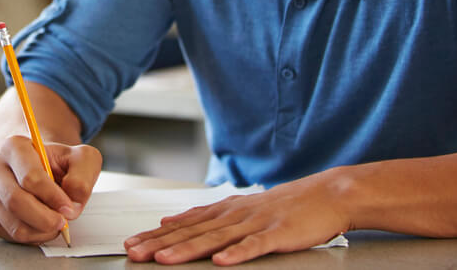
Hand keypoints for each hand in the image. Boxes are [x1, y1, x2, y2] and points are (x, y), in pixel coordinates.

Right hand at [0, 134, 101, 243]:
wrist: (41, 169)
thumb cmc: (58, 162)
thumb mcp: (81, 159)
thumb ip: (82, 177)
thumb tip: (72, 203)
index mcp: (14, 146)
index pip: (29, 177)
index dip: (52, 197)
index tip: (69, 206)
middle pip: (15, 201)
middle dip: (46, 218)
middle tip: (63, 220)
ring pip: (15, 224)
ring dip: (42, 230)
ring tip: (55, 221)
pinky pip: (11, 235)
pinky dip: (33, 236)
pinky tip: (42, 224)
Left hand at [123, 168, 351, 264]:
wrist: (326, 194)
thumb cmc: (284, 206)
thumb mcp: (238, 207)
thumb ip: (205, 216)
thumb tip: (171, 221)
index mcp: (223, 210)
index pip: (182, 224)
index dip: (155, 234)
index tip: (130, 244)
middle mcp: (234, 214)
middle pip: (191, 232)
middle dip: (159, 243)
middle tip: (134, 253)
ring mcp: (255, 223)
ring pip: (215, 239)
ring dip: (188, 250)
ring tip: (164, 259)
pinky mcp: (277, 234)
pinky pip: (255, 246)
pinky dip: (237, 253)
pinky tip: (221, 262)